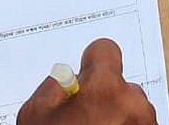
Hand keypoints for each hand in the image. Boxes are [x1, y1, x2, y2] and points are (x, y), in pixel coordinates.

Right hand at [16, 39, 156, 124]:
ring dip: (117, 120)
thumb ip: (53, 88)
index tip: (84, 76)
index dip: (91, 63)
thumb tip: (66, 81)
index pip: (106, 50)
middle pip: (122, 85)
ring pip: (132, 111)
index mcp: (104, 88)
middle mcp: (133, 105)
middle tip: (83, 119)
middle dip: (105, 98)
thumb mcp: (35, 116)